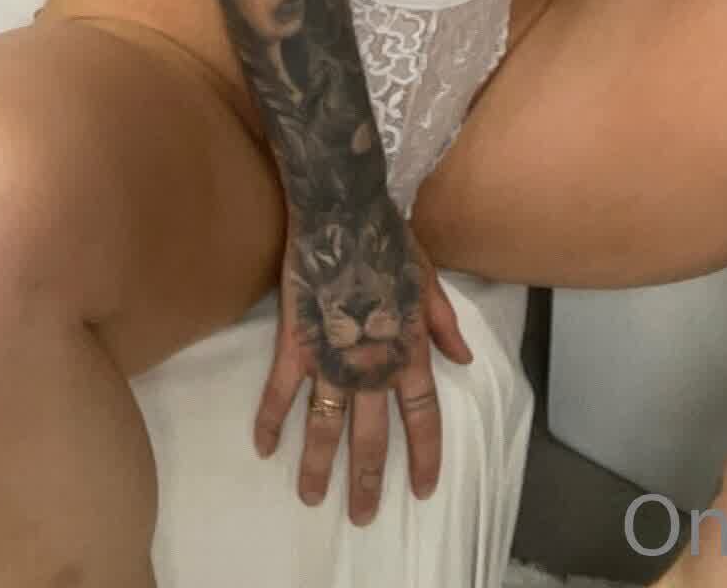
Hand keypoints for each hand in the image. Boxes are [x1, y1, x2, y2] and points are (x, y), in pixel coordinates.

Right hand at [253, 206, 473, 518]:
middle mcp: (371, 366)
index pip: (423, 417)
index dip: (425, 456)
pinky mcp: (295, 344)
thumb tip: (462, 359)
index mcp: (408, 351)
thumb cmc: (389, 238)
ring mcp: (331, 358)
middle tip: (363, 517)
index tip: (423, 489)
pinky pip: (280, 392)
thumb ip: (444, 324)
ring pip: (324, 427)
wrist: (342, 210)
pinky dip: (270, 421)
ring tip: (311, 498)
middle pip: (372, 437)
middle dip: (368, 481)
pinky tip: (263, 448)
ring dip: (318, 467)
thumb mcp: (429, 279)